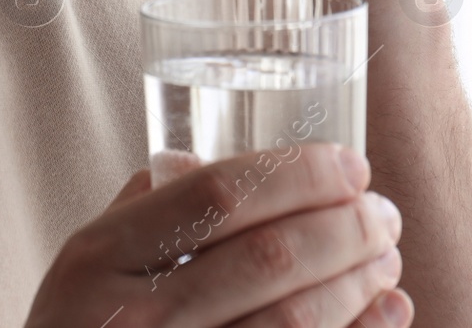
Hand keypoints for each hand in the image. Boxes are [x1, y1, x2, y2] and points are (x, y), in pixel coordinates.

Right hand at [24, 143, 412, 327]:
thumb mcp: (83, 268)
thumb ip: (141, 214)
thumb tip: (200, 159)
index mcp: (99, 259)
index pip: (217, 195)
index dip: (298, 174)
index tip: (351, 166)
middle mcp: (131, 319)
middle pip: (267, 258)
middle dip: (344, 229)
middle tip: (383, 213)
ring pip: (291, 324)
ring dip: (357, 285)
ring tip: (387, 258)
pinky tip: (388, 314)